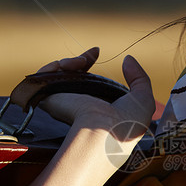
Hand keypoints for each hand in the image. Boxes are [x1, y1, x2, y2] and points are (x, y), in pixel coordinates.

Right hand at [36, 47, 154, 136]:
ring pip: (58, 74)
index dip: (89, 61)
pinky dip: (52, 66)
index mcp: (96, 105)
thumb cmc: (127, 124)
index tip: (97, 51)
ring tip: (80, 62)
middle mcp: (78, 104)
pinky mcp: (49, 99)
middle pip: (72, 74)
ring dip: (70, 61)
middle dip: (81, 59)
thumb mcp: (143, 99)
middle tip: (93, 54)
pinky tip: (68, 64)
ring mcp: (62, 101)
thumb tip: (128, 59)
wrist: (105, 133)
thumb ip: (139, 78)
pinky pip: (42, 77)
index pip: (87, 79)